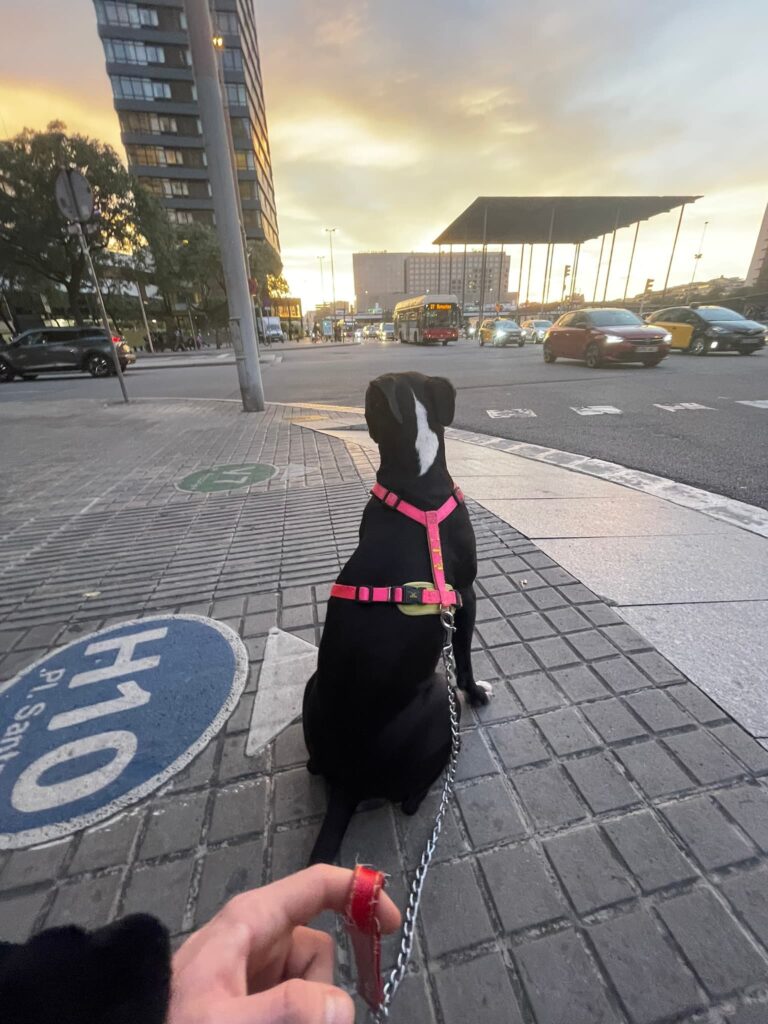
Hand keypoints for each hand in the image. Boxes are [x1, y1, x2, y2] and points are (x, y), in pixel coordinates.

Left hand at [169, 864, 400, 1023]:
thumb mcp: (225, 1022)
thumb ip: (287, 1008)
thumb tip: (343, 1005)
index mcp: (252, 920)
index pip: (317, 884)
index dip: (360, 893)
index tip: (391, 925)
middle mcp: (256, 938)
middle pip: (320, 946)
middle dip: (325, 989)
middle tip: (315, 1022)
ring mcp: (252, 970)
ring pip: (309, 983)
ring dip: (309, 1011)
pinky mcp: (247, 998)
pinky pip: (293, 1001)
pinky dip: (299, 1016)